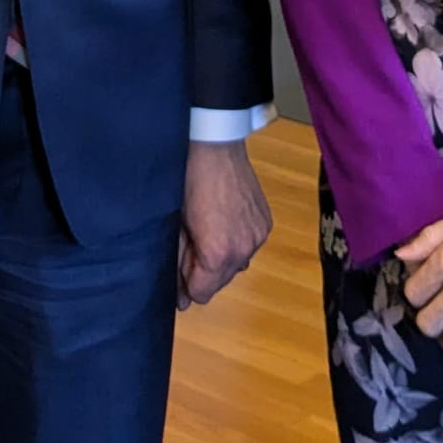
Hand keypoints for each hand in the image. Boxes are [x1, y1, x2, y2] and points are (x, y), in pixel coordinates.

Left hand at [177, 140, 271, 309]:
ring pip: (236, 265)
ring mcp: (257, 237)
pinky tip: (223, 224)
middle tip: (190, 247)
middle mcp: (243, 250)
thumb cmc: (188, 181)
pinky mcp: (265, 223)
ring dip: (221, 258)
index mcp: (217, 253)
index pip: (202, 293)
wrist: (214, 146)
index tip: (179, 269)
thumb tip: (181, 296)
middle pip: (221, 282)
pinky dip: (236, 242)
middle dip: (204, 272)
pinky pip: (249, 246)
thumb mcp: (177, 224)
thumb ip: (180, 260)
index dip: (187, 284)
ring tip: (207, 232)